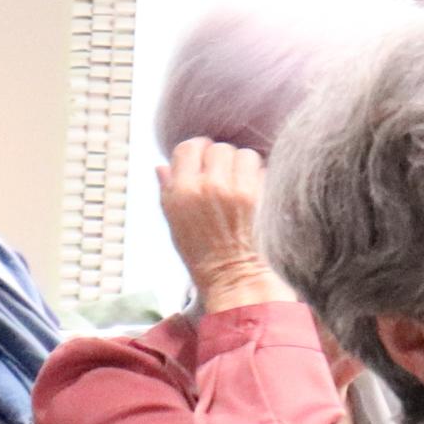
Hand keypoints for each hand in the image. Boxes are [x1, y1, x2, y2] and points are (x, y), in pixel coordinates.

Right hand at [158, 139, 285, 313]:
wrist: (233, 275)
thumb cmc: (201, 251)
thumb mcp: (173, 222)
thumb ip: (167, 189)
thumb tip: (161, 165)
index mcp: (182, 191)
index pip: (188, 147)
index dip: (196, 152)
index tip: (202, 160)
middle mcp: (209, 186)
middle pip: (218, 148)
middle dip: (220, 159)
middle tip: (222, 175)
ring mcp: (237, 189)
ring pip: (243, 153)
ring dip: (242, 164)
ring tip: (239, 182)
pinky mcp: (260, 195)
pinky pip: (261, 168)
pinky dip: (258, 176)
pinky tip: (253, 192)